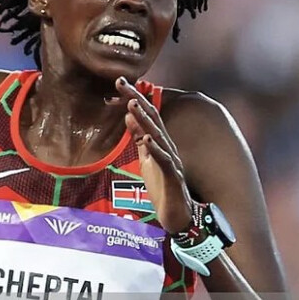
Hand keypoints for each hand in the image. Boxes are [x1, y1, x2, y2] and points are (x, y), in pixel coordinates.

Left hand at [115, 77, 193, 233]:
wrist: (179, 217)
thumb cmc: (163, 189)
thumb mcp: (146, 161)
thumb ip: (139, 139)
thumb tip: (128, 117)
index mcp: (159, 143)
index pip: (146, 115)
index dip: (133, 98)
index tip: (119, 82)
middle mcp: (167, 147)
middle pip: (152, 119)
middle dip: (137, 99)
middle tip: (122, 82)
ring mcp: (172, 161)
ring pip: (158, 136)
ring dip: (146, 120)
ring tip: (133, 104)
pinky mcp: (174, 177)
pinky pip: (165, 161)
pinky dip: (155, 150)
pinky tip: (147, 139)